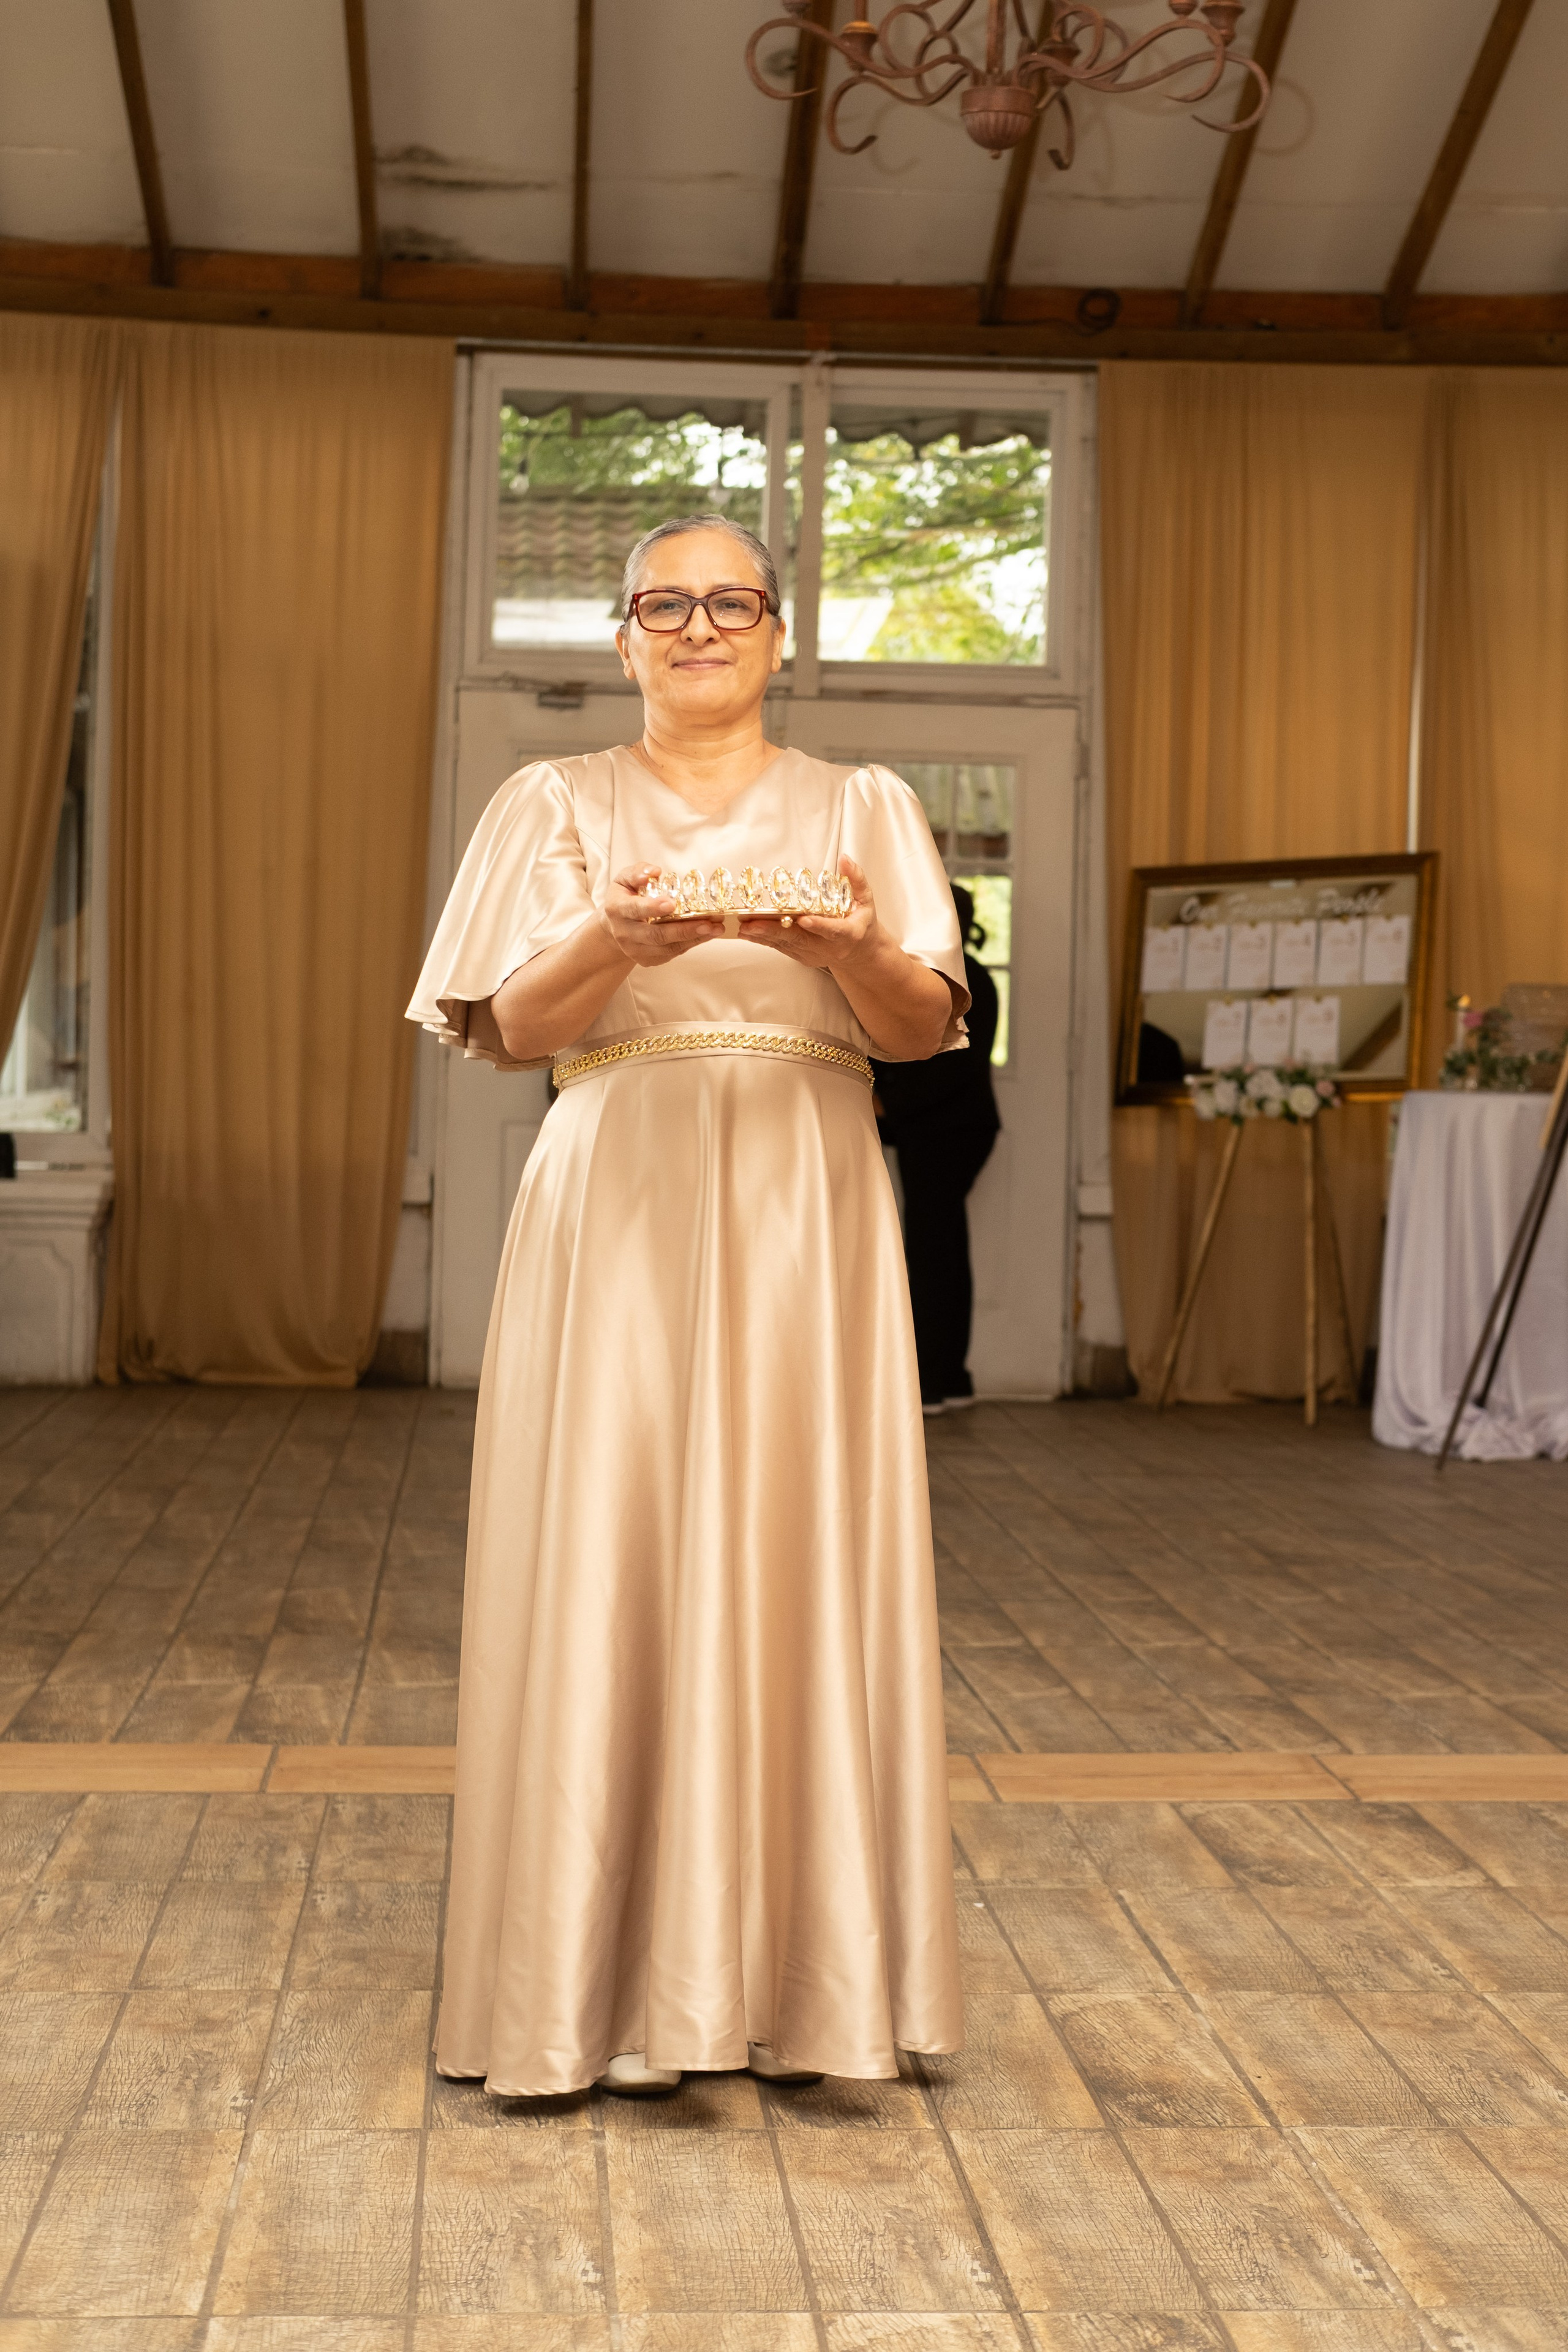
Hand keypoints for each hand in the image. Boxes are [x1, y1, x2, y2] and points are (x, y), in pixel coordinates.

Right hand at [599, 864, 722, 966]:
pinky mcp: (646, 960)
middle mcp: (624, 933)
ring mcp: (635, 950)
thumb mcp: (625, 878)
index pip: (635, 909)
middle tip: (708, 924)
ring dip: (693, 939)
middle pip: (655, 935)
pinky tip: (706, 934)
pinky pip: (671, 954)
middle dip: (683, 930)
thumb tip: (655, 872)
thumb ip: (638, 872)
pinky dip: (690, 944)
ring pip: (667, 948)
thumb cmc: (625, 896)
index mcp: (617, 909)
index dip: (653, 908)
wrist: (615, 924)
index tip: (671, 904)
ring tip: (715, 929)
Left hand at [737, 856, 878, 972]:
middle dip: (774, 931)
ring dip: (763, 936)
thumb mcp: (866, 901)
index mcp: (847, 933)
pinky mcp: (802, 957)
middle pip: (799, 938)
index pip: (832, 930)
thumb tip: (845, 859)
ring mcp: (814, 954)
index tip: (804, 919)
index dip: (818, 925)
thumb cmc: (862, 923)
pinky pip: (781, 948)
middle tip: (752, 923)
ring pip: (786, 944)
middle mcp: (828, 948)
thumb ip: (857, 880)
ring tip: (743, 927)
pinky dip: (764, 940)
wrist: (860, 954)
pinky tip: (748, 932)